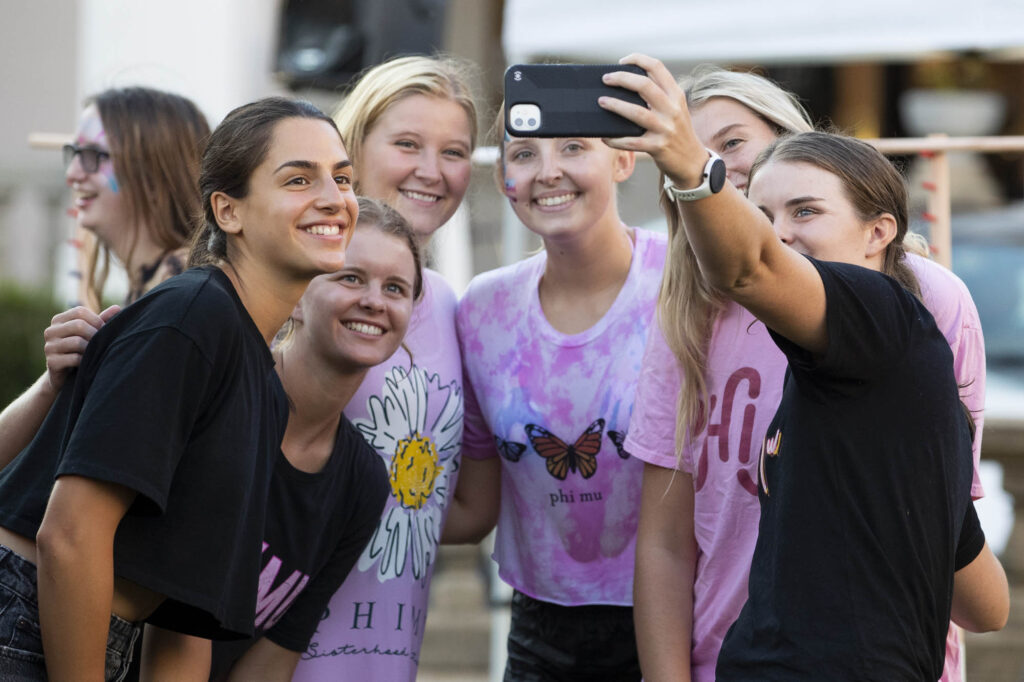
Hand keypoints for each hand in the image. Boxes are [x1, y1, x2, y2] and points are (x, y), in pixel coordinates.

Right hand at [42, 304, 119, 393]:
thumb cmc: (81, 350)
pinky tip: (87, 363)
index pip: (80, 312)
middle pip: (79, 325)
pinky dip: (85, 360)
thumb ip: (101, 320)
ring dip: (91, 349)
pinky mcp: (51, 362)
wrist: (65, 375)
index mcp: (58, 320)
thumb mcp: (90, 333)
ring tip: (94, 353)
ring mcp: (49, 347)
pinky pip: (74, 358)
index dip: (96, 320)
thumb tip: (117, 308)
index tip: (103, 330)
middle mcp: (50, 331)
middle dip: (95, 334)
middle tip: (101, 344)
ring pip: (77, 342)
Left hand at [599, 54, 708, 188]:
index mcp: (676, 95)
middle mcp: (672, 109)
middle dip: (623, 79)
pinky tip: (605, 137)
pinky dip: (615, 139)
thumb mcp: (675, 109)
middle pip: (645, 86)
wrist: (692, 161)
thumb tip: (627, 84)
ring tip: (602, 101)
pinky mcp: (657, 147)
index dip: (638, 59)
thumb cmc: (677, 132)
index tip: (622, 61)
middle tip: (606, 79)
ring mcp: (665, 129)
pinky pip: (631, 142)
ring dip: (616, 106)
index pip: (657, 68)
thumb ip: (660, 96)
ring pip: (637, 112)